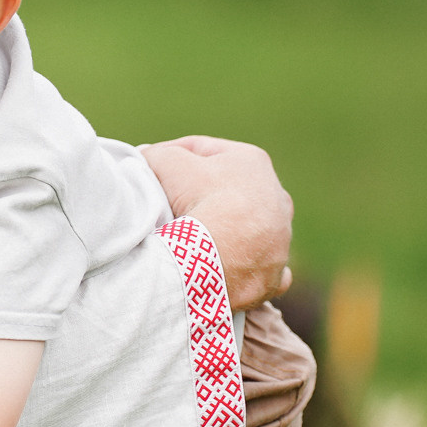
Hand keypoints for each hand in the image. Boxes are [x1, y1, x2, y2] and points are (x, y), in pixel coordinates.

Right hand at [140, 136, 293, 308]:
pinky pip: (261, 268)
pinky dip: (246, 268)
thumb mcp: (168, 161)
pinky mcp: (273, 275)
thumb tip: (147, 158)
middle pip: (229, 191)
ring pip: (247, 230)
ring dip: (225, 232)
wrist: (220, 255)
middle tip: (168, 204)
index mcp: (254, 162)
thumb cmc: (199, 201)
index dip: (171, 156)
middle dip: (200, 195)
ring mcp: (279, 239)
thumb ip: (158, 154)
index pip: (204, 151)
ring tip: (192, 241)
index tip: (147, 169)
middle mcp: (276, 199)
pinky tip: (231, 268)